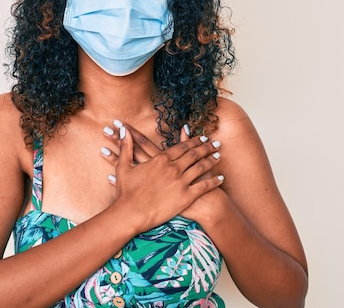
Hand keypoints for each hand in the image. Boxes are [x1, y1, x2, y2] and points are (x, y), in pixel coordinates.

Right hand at [101, 121, 223, 227]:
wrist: (130, 213)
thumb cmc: (125, 191)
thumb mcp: (123, 166)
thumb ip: (126, 146)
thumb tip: (123, 130)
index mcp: (160, 159)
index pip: (182, 146)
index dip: (193, 141)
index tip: (201, 138)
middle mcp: (173, 168)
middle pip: (194, 154)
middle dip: (206, 147)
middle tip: (214, 143)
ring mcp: (181, 182)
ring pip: (201, 167)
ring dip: (211, 160)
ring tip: (219, 156)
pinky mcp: (186, 196)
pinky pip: (204, 186)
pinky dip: (214, 181)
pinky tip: (221, 178)